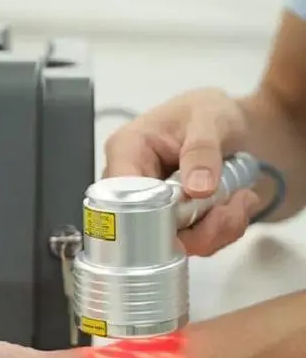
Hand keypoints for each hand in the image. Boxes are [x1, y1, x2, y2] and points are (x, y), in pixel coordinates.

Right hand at [103, 88, 258, 255]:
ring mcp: (147, 207)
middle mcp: (129, 184)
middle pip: (144, 228)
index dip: (149, 214)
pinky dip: (220, 231)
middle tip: (231, 205)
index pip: (117, 195)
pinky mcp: (169, 223)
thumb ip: (202, 150)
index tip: (188, 212)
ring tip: (239, 199)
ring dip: (214, 229)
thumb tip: (195, 189)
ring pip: (171, 243)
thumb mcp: (210, 119)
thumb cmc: (209, 114)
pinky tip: (234, 205)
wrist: (233, 128)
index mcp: (125, 150)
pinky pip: (191, 243)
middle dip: (195, 227)